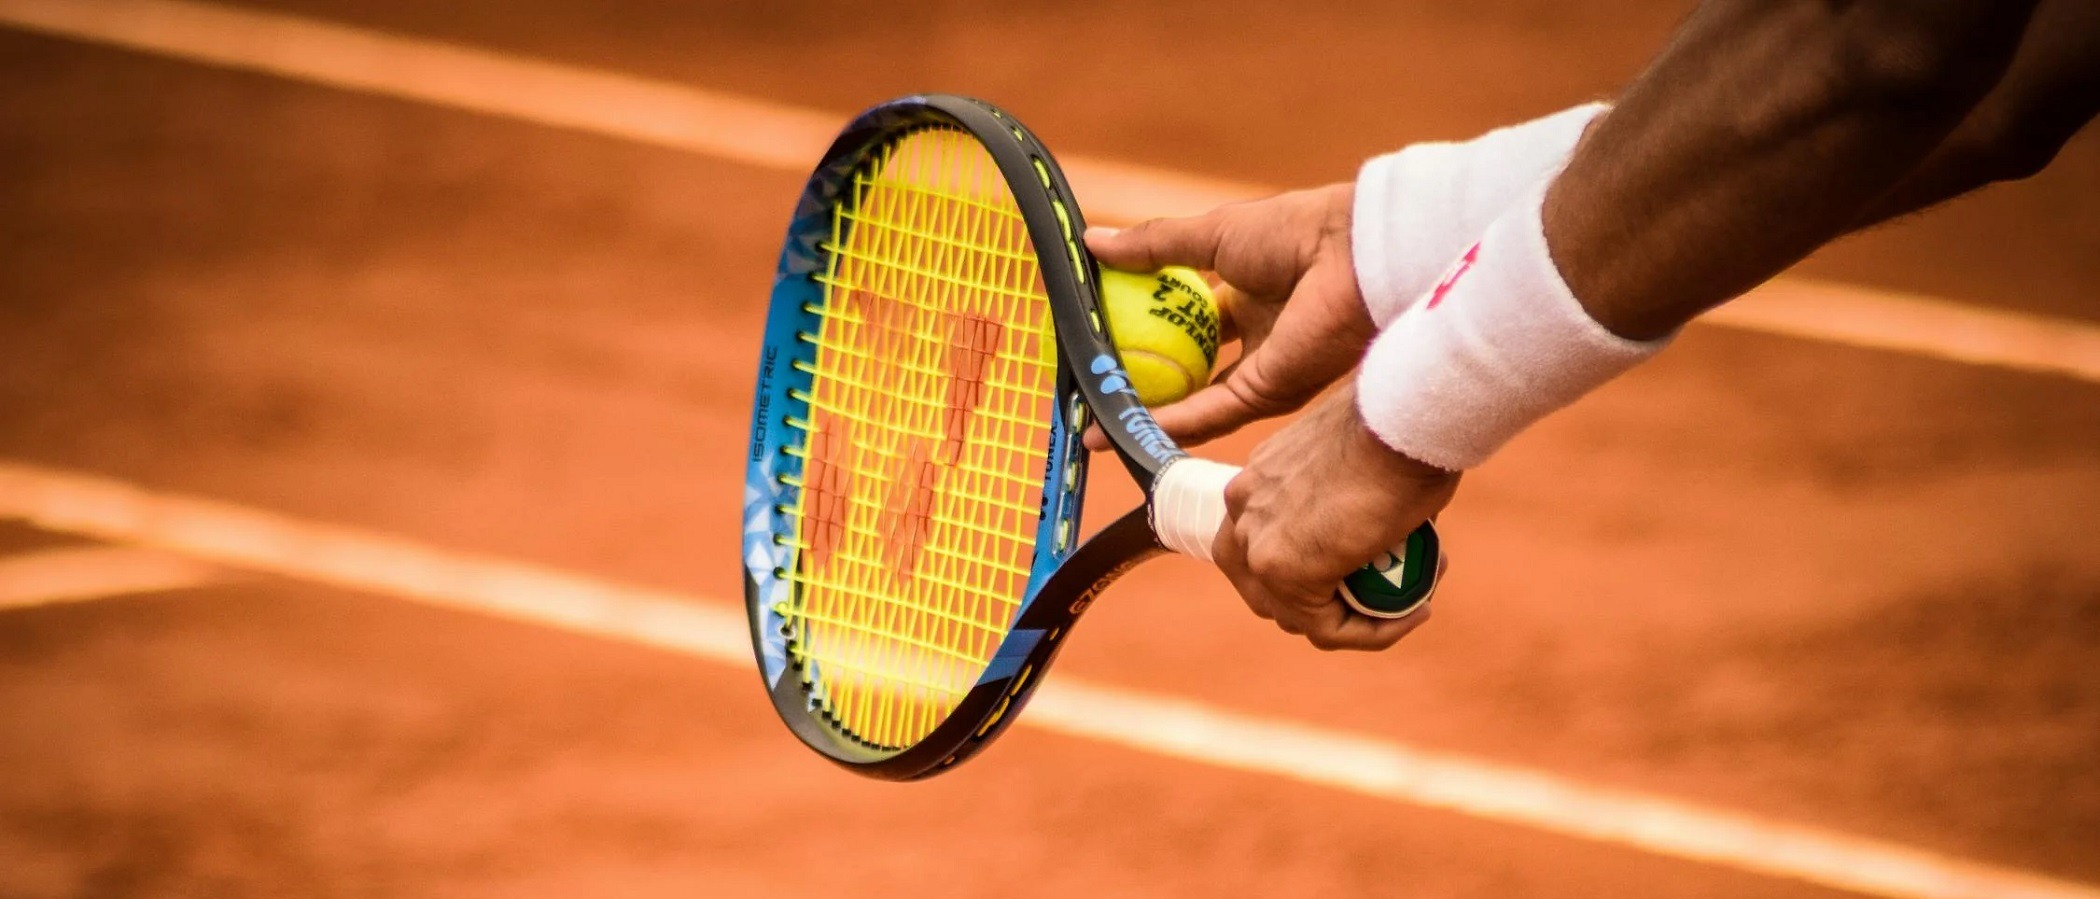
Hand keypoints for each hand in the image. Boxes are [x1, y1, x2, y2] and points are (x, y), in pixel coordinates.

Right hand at [1083, 184, 1374, 449]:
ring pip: (1193, 401)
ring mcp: (1261, 369)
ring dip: (1145, 413)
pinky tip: (1124, 426)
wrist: (1350, 256)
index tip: (1099, 336)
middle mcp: (1254, 337)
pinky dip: (1166, 422)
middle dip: (1141, 381)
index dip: (1142, 328)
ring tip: (1094, 423)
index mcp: (1245, 294)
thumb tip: (1092, 243)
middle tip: (1092, 387)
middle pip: (1187, 368)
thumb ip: (1152, 246)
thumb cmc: (1292, 231)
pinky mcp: (1267, 394)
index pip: (1184, 320)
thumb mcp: (1210, 233)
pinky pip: (1208, 414)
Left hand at [1214, 382, 1459, 650]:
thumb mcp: (1360, 459)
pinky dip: (1372, 632)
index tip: (1367, 569)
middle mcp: (1243, 509)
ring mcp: (1256, 542)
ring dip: (1355, 620)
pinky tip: (1415, 612)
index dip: (1310, 571)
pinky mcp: (1283, 570)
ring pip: (1297, 616)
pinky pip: (1328, 628)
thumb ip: (1348, 495)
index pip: (1262, 546)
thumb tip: (1379, 526)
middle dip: (1323, 603)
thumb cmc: (1398, 425)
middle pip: (1265, 588)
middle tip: (1383, 596)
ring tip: (1411, 601)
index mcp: (1256, 479)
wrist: (1402, 417)